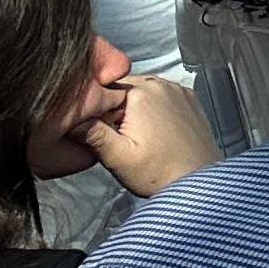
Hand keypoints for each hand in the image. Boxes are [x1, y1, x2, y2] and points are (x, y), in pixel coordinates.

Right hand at [79, 76, 217, 199]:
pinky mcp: (192, 102)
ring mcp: (180, 91)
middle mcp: (163, 84)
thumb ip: (91, 133)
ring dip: (133, 107)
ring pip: (143, 92)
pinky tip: (151, 131)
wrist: (199, 183)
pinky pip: (163, 97)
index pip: (104, 87)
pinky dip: (153, 108)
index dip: (95, 106)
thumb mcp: (117, 156)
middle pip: (124, 87)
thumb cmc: (157, 172)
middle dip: (114, 106)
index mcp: (142, 91)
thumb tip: (69, 117)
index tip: (95, 127)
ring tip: (133, 135)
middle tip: (114, 134)